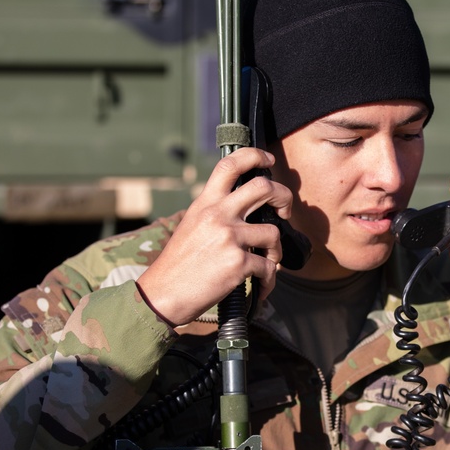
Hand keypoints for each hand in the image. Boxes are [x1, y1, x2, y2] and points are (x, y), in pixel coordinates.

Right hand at [135, 148, 292, 326]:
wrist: (163, 293)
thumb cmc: (179, 263)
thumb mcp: (192, 225)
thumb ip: (216, 212)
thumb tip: (248, 210)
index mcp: (205, 203)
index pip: (230, 165)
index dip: (255, 156)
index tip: (268, 160)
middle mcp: (217, 214)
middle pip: (264, 187)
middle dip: (284, 197)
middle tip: (285, 211)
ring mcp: (229, 237)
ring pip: (273, 232)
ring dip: (276, 250)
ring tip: (269, 260)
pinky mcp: (238, 262)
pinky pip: (268, 267)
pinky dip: (269, 279)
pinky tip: (261, 285)